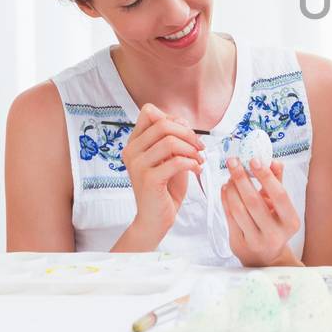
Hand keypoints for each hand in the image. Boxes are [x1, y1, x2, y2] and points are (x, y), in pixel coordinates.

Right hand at [120, 103, 203, 239]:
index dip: (173, 119)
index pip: (149, 112)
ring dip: (192, 149)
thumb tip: (182, 121)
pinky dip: (193, 163)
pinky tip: (197, 169)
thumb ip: (172, 138)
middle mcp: (131, 151)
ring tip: (199, 160)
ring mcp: (138, 165)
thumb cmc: (164, 188)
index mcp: (134, 143)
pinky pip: (176, 161)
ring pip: (170, 142)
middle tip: (200, 147)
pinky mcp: (148, 179)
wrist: (155, 219)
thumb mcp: (169, 158)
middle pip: (163, 124)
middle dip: (188, 134)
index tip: (187, 134)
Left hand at [222, 157, 301, 266]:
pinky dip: (225, 200)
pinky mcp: (239, 244)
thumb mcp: (280, 206)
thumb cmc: (274, 225)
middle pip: (255, 202)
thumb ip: (278, 182)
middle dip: (242, 178)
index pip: (280, 195)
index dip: (266, 176)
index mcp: (290, 222)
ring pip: (239, 210)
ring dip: (231, 189)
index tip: (254, 160)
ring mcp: (256, 241)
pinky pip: (229, 217)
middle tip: (234, 162)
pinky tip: (225, 189)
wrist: (265, 257)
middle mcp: (275, 233)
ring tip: (229, 176)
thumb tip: (274, 161)